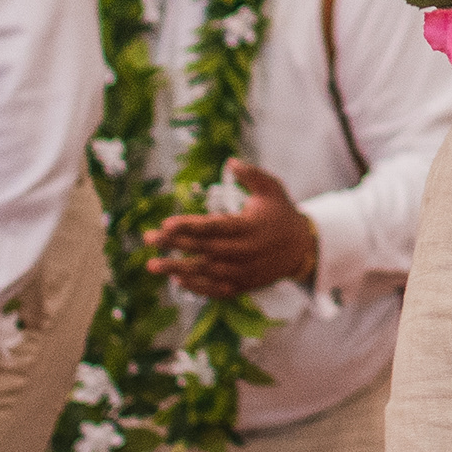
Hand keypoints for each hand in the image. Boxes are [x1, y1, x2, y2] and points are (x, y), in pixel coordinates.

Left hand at [149, 161, 322, 299]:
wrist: (302, 248)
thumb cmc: (281, 213)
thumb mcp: (272, 188)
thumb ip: (252, 175)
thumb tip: (230, 161)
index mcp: (249, 227)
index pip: (214, 227)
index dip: (189, 226)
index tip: (166, 223)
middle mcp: (245, 251)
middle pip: (204, 249)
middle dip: (174, 245)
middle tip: (148, 238)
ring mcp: (244, 271)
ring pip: (206, 273)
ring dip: (178, 268)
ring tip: (153, 264)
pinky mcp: (243, 285)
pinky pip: (216, 290)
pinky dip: (196, 286)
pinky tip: (176, 279)